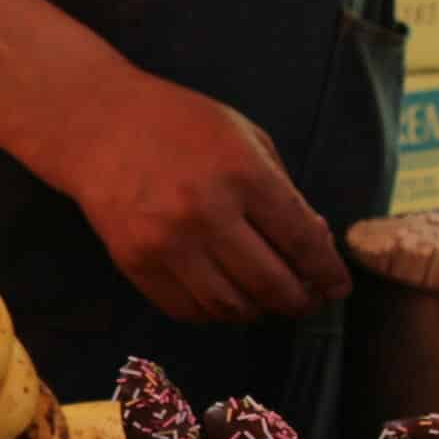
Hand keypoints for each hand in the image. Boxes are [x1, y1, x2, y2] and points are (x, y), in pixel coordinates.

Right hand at [44, 67, 349, 323]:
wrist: (100, 126)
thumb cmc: (181, 124)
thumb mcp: (246, 138)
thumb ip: (283, 191)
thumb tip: (313, 245)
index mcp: (243, 174)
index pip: (301, 240)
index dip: (327, 272)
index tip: (338, 287)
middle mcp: (206, 214)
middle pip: (269, 282)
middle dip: (298, 300)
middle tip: (305, 302)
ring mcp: (167, 243)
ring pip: (228, 305)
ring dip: (256, 311)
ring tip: (265, 303)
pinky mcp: (135, 262)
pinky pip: (186, 308)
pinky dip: (213, 313)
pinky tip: (224, 300)